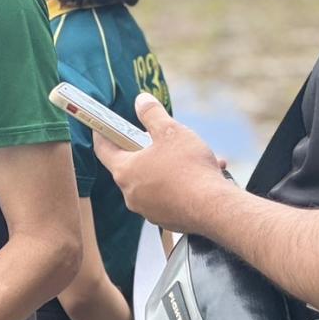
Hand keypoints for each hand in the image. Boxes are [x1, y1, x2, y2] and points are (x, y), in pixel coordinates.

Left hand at [92, 94, 230, 233]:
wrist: (216, 209)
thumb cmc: (190, 168)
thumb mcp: (170, 131)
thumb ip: (152, 114)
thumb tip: (141, 100)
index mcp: (125, 171)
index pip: (103, 149)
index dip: (102, 134)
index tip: (102, 125)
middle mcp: (131, 194)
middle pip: (131, 164)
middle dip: (145, 148)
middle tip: (158, 136)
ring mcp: (149, 209)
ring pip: (155, 180)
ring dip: (169, 165)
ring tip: (192, 154)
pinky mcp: (167, 219)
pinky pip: (170, 195)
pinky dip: (182, 183)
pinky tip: (206, 171)